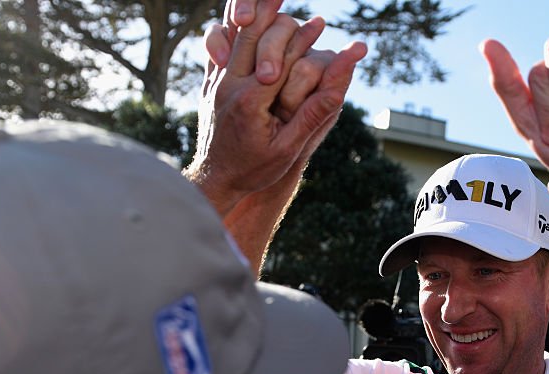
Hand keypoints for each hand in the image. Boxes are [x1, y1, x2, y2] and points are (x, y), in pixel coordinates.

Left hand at [187, 1, 364, 217]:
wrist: (215, 180)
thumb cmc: (255, 169)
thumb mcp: (290, 148)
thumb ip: (316, 111)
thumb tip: (340, 85)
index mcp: (250, 102)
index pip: (280, 58)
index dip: (302, 39)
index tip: (320, 25)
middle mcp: (228, 86)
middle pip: (253, 35)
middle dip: (276, 15)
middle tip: (295, 5)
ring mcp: (215, 82)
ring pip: (234, 35)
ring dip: (256, 14)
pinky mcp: (208, 82)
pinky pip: (219, 46)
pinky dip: (234, 28)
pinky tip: (249, 18)